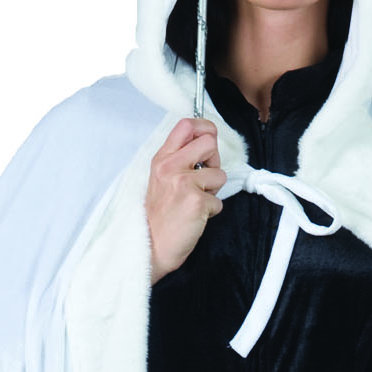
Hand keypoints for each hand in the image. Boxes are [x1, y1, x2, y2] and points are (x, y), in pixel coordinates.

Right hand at [147, 117, 225, 281]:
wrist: (151, 246)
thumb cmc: (160, 215)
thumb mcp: (162, 178)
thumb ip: (179, 158)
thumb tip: (206, 143)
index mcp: (162, 158)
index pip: (186, 125)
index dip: (205, 128)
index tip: (208, 141)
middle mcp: (170, 166)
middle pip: (209, 142)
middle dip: (214, 160)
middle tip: (204, 178)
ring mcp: (183, 183)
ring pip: (219, 173)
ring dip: (213, 190)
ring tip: (196, 201)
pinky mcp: (196, 201)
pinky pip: (218, 201)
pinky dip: (211, 211)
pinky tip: (195, 216)